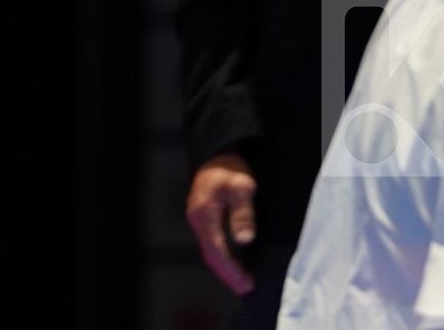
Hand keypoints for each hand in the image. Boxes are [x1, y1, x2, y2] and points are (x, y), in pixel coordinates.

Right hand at [185, 153, 257, 295]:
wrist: (216, 154)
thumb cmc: (229, 168)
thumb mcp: (242, 186)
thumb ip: (243, 213)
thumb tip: (245, 239)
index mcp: (204, 213)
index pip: (217, 250)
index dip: (231, 269)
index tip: (246, 283)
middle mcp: (197, 220)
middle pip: (210, 255)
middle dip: (227, 274)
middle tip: (246, 289)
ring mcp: (199, 220)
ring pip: (210, 251)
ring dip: (225, 268)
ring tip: (242, 282)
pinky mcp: (203, 218)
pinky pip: (212, 243)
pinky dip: (223, 257)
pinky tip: (234, 263)